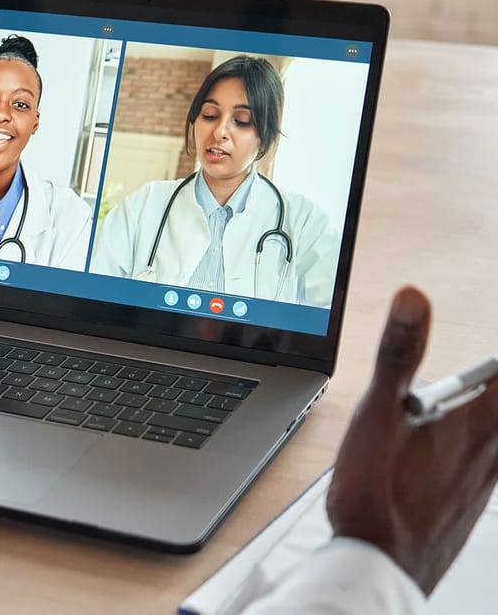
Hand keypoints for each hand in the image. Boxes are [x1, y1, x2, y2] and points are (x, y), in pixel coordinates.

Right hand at [327, 286, 497, 593]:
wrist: (379, 563)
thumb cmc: (377, 492)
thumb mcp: (377, 411)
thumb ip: (398, 352)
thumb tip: (414, 298)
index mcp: (477, 418)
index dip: (490, 368)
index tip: (496, 351)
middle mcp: (494, 447)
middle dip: (485, 389)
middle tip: (457, 386)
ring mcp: (489, 477)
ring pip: (495, 437)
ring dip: (484, 415)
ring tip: (454, 407)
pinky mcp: (476, 500)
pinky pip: (491, 462)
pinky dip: (480, 445)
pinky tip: (453, 447)